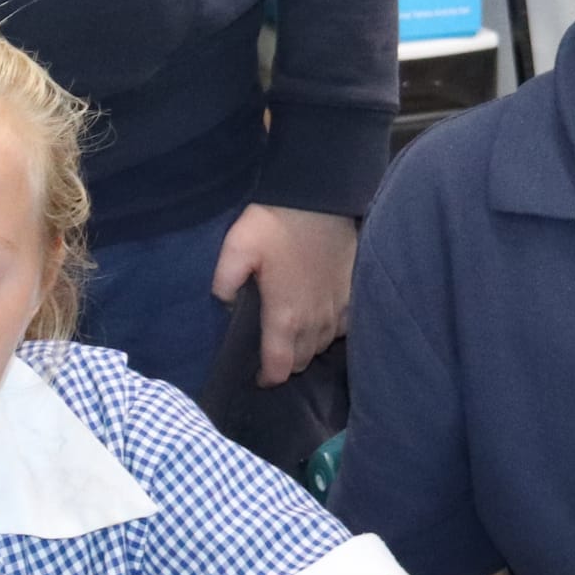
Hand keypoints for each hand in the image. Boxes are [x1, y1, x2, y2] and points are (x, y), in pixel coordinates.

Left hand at [211, 203, 355, 384]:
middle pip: (303, 361)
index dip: (268, 378)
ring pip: (323, 345)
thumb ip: (223, 282)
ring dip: (307, 347)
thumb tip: (222, 304)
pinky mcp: (352, 291)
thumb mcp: (236, 247)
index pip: (280, 367)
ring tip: (293, 337)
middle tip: (272, 353)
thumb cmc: (275, 221)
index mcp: (285, 316)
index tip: (258, 376)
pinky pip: (344, 327)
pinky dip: (331, 331)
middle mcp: (314, 320)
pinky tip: (321, 319)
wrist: (320, 195)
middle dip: (286, 363)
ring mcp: (337, 307)